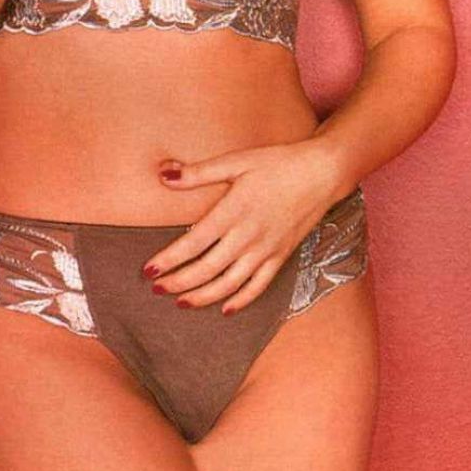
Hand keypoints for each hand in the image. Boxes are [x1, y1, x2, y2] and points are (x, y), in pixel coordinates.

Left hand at [145, 140, 333, 311]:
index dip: (169, 260)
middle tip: (157, 290)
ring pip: (230, 284)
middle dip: (179, 282)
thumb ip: (200, 172)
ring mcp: (266, 250)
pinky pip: (259, 286)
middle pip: (207, 269)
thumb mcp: (238, 160)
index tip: (148, 271)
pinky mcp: (281, 257)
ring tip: (182, 303)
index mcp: (234, 211)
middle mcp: (249, 236)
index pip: (193, 243)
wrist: (322, 173)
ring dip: (204, 297)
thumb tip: (165, 176)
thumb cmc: (278, 163)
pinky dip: (241, 301)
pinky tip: (225, 309)